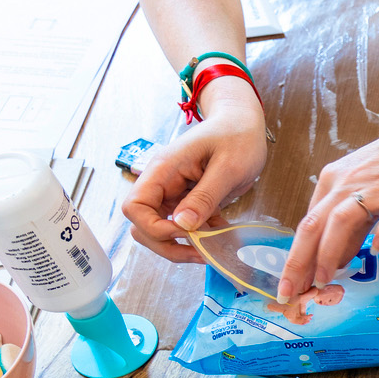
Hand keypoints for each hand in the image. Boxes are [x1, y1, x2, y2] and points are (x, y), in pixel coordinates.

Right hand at [121, 82, 268, 263]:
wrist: (243, 124)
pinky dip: (198, 237)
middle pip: (143, 225)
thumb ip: (205, 196)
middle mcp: (162, 183)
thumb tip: (182, 224)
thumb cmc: (237, 137)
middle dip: (167, 244)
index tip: (186, 231)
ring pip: (161, 230)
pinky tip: (220, 236)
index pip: (134, 208)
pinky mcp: (187, 200)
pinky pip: (183, 225)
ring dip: (182, 245)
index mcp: (163, 170)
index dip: (154, 228)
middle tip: (201, 253)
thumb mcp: (228, 168)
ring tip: (212, 248)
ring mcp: (173, 193)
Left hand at [277, 76, 378, 297]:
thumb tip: (335, 259)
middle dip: (299, 261)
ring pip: (342, 220)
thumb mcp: (366, 192)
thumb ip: (351, 226)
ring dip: (329, 252)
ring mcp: (378, 187)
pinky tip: (378, 250)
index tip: (290, 285)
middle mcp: (349, 184)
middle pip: (314, 224)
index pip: (307, 224)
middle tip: (292, 291)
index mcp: (335, 182)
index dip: (295, 258)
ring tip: (325, 279)